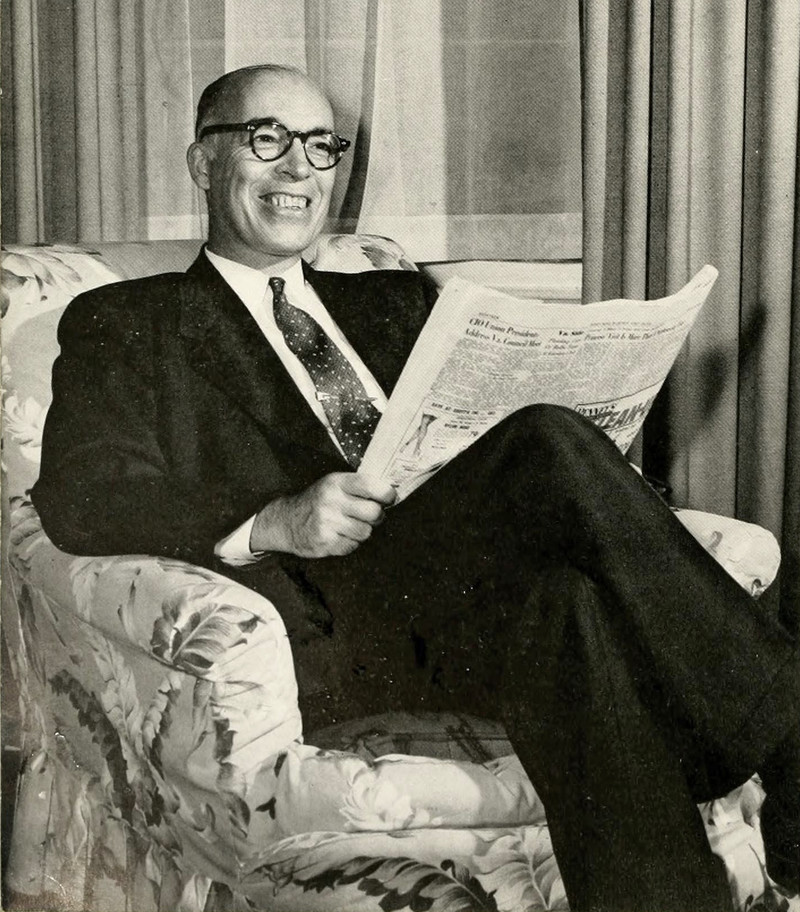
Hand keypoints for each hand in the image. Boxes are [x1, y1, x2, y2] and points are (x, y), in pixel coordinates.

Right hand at [250, 472, 396, 557]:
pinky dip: (351, 543)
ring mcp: (327, 523)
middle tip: (372, 515)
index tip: (390, 498)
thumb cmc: (318, 501)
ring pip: (366, 532)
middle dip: (377, 516)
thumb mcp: (333, 484)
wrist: (286, 521)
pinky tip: (340, 535)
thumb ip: (359, 486)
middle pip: (373, 512)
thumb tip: (392, 492)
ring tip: (351, 525)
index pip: (371, 485)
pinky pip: (353, 546)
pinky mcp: (325, 542)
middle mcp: (331, 501)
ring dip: (363, 531)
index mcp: (336, 482)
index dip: (387, 493)